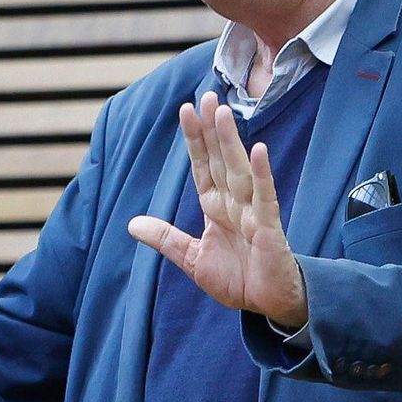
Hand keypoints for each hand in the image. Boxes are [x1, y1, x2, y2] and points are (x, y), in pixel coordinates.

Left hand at [128, 91, 308, 326]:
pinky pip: (264, 196)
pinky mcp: (269, 227)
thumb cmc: (237, 279)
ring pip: (238, 170)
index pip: (202, 167)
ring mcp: (253, 212)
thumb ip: (166, 238)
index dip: (194, 140)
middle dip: (212, 130)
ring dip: (231, 142)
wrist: (268, 305)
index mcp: (215, 207)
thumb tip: (132, 224)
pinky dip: (261, 174)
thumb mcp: (192, 259)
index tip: (186, 110)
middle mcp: (234, 203)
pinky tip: (258, 151)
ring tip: (222, 113)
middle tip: (206, 97)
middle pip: (220, 160)